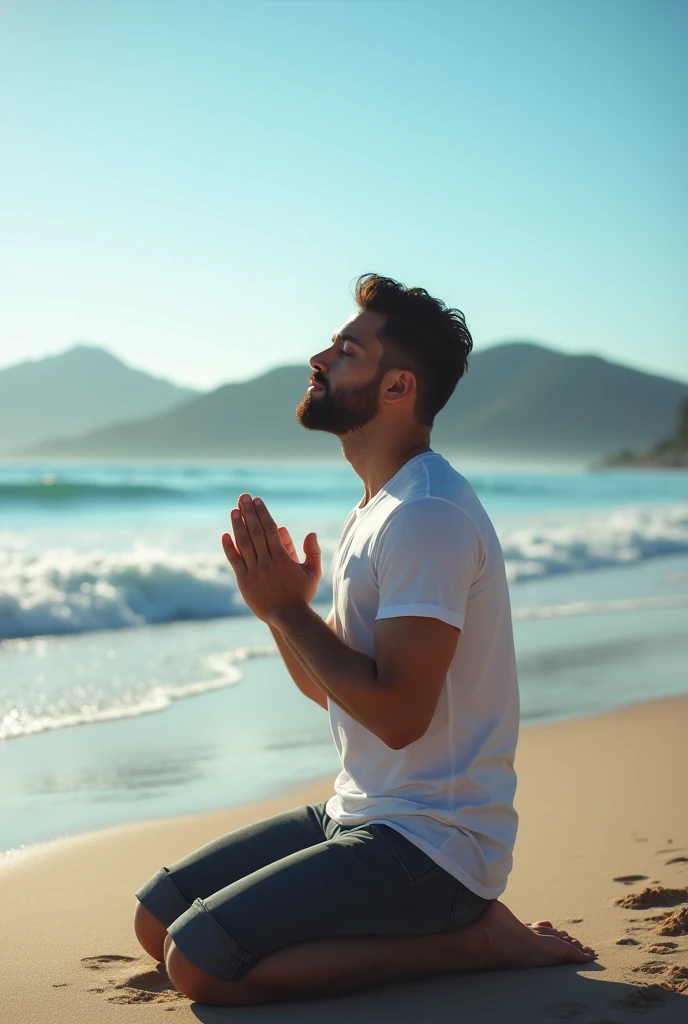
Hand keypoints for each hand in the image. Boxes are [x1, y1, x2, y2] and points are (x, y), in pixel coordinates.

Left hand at [221, 493, 321, 622]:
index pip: (270, 529)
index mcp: (282, 558)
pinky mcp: (244, 581)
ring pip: (243, 543)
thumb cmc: (301, 594)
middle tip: (243, 497)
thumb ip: (313, 552)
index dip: (263, 513)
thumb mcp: (313, 572)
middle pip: (255, 532)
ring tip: (234, 510)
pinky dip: (229, 547)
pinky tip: (225, 534)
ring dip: (237, 525)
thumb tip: (311, 533)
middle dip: (249, 512)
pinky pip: (234, 561)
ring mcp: (254, 572)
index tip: (257, 501)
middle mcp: (266, 562)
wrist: (287, 617)